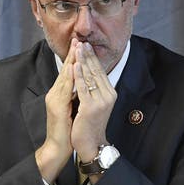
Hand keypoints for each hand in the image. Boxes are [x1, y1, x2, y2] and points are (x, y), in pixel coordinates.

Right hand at [35, 38, 78, 183]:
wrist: (57, 147)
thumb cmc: (66, 131)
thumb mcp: (70, 110)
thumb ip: (73, 97)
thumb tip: (82, 87)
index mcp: (58, 95)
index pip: (67, 73)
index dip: (73, 59)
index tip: (80, 46)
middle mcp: (54, 94)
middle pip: (64, 71)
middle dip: (72, 55)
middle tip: (78, 39)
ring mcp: (54, 100)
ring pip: (64, 76)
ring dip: (71, 61)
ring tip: (77, 48)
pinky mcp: (57, 106)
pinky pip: (64, 88)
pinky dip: (70, 77)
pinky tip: (75, 67)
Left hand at [71, 42, 116, 163]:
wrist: (89, 144)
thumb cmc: (88, 124)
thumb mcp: (93, 103)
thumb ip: (92, 89)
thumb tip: (86, 73)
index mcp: (109, 93)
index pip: (99, 71)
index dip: (91, 57)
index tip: (84, 44)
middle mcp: (108, 95)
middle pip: (96, 70)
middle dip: (87, 55)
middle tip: (81, 41)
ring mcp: (100, 101)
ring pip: (90, 76)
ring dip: (82, 61)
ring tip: (77, 48)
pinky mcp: (91, 107)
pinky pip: (83, 88)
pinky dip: (78, 76)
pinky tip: (74, 65)